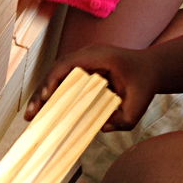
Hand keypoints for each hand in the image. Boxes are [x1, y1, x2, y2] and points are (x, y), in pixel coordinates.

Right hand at [26, 45, 158, 129]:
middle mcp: (87, 55)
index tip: (47, 97)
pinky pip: (63, 80)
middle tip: (31, 114)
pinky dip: (53, 94)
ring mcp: (83, 61)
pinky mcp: (82, 70)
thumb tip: (102, 127)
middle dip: (42, 92)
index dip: (54, 80)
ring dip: (44, 95)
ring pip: (56, 76)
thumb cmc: (145, 83)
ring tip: (32, 115)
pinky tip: (46, 110)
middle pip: (56, 71)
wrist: (151, 68)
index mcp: (99, 56)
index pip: (68, 64)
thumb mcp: (140, 105)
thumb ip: (125, 119)